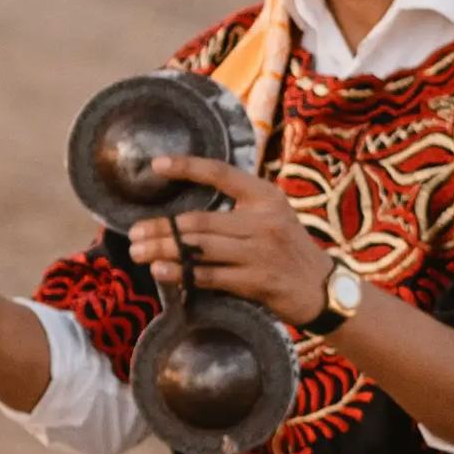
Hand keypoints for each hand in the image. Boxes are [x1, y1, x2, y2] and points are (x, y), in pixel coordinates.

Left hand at [124, 156, 336, 323]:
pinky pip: (211, 276)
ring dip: (164, 250)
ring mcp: (261, 252)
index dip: (187, 167)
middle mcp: (264, 221)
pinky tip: (161, 271)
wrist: (320, 287)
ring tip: (138, 251)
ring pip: (200, 249)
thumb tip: (186, 208)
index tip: (156, 165)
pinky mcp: (258, 281)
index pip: (221, 173)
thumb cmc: (287, 247)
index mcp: (265, 196)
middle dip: (161, 227)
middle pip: (199, 221)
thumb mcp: (272, 214)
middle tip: (133, 232)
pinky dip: (182, 273)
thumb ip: (239, 205)